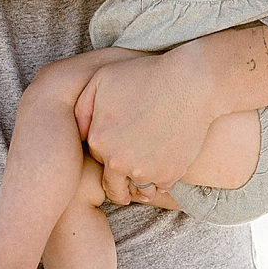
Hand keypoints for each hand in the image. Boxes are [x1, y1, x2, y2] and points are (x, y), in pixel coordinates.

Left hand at [77, 42, 216, 205]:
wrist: (191, 83)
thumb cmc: (145, 76)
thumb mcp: (101, 80)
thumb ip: (82, 108)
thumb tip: (77, 134)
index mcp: (99, 141)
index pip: (96, 158)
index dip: (107, 151)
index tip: (117, 147)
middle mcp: (118, 161)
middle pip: (114, 187)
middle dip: (118, 186)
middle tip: (125, 184)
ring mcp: (144, 171)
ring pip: (138, 192)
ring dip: (140, 185)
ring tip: (147, 171)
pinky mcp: (169, 175)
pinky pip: (161, 188)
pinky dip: (162, 179)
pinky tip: (165, 163)